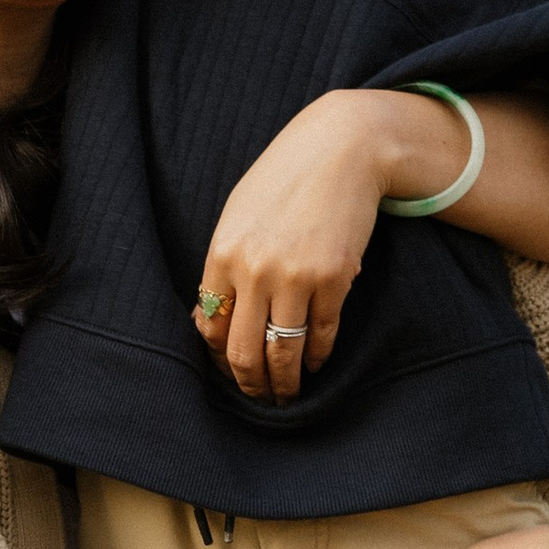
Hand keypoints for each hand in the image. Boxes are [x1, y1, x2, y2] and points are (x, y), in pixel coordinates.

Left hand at [195, 90, 444, 400]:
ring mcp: (295, 277)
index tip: (231, 370)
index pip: (210, 328)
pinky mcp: (334, 279)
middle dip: (251, 384)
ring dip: (284, 384)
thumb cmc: (284, 181)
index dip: (219, 360)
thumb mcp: (238, 216)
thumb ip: (223, 266)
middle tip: (260, 398)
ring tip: (287, 395)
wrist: (339, 150)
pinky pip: (321, 335)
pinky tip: (314, 364)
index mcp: (222, 254)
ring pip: (283, 353)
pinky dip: (316, 357)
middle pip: (243, 352)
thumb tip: (209, 320)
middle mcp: (254, 270)